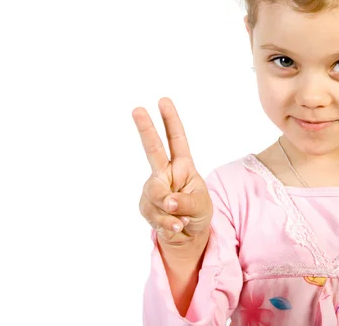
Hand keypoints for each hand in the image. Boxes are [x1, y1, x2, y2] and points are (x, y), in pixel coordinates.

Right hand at [133, 97, 212, 245]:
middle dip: (146, 129)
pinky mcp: (145, 206)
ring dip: (172, 212)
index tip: (163, 100)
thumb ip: (186, 202)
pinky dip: (168, 224)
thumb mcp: (201, 206)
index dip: (170, 120)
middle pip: (153, 149)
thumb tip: (168, 202)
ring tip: (183, 220)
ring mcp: (153, 189)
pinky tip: (175, 226)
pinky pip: (154, 215)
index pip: (177, 140)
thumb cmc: (197, 212)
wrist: (186, 236)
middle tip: (137, 109)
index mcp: (183, 166)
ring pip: (156, 195)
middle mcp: (165, 173)